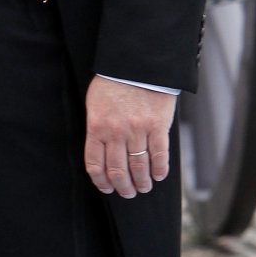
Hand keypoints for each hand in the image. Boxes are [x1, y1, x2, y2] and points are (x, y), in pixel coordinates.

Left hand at [83, 76, 175, 198]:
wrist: (137, 63)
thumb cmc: (114, 83)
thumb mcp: (95, 104)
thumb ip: (98, 128)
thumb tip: (102, 152)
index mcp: (97, 128)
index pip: (95, 165)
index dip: (102, 182)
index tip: (108, 188)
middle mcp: (116, 132)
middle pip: (118, 171)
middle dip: (123, 188)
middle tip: (129, 193)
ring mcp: (137, 130)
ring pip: (139, 168)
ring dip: (142, 182)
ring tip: (144, 187)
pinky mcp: (157, 126)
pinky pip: (159, 156)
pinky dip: (159, 170)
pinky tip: (159, 175)